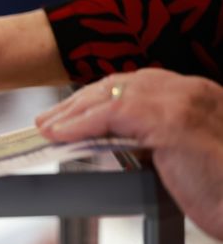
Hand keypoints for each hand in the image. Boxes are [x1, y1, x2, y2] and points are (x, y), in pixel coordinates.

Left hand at [37, 69, 222, 235]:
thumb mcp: (187, 159)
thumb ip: (158, 143)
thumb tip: (118, 143)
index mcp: (197, 95)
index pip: (137, 85)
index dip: (100, 97)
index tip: (73, 112)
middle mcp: (191, 90)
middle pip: (120, 84)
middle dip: (81, 101)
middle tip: (49, 119)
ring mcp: (183, 102)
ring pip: (113, 95)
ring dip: (73, 111)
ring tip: (46, 127)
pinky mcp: (173, 122)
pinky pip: (113, 114)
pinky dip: (81, 122)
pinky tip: (60, 134)